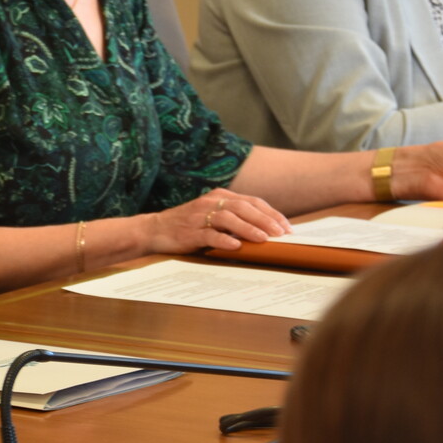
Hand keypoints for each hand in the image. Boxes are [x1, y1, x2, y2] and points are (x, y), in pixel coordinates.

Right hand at [148, 187, 291, 253]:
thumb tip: (266, 231)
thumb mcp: (212, 216)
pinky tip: (235, 245)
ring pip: (229, 218)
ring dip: (248, 228)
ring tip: (264, 239)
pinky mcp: (190, 232)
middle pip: (243, 207)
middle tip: (282, 234)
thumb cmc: (188, 225)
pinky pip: (209, 234)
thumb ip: (234, 219)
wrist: (155, 229)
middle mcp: (210, 202)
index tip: (287, 227)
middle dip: (265, 220)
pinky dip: (223, 239)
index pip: (252, 201)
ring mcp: (199, 216)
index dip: (271, 213)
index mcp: (219, 196)